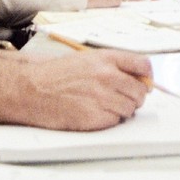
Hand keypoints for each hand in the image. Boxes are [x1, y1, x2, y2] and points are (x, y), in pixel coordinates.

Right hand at [17, 49, 151, 129]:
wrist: (32, 89)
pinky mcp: (94, 117)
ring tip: (103, 105)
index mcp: (106, 58)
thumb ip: (113, 66)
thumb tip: (137, 77)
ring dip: (122, 109)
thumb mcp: (87, 60)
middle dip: (134, 96)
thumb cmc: (56, 74)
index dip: (147, 76)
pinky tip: (93, 112)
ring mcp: (102, 97)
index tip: (146, 82)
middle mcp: (107, 76)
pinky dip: (108, 120)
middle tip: (122, 98)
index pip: (143, 65)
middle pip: (140, 91)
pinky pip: (115, 121)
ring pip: (130, 108)